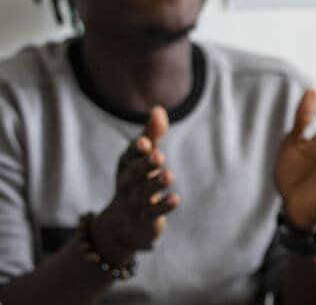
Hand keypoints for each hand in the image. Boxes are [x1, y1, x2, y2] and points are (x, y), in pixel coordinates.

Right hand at [93, 107, 179, 266]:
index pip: (129, 155)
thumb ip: (152, 134)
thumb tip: (158, 109)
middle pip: (135, 174)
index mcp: (126, 166)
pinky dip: (163, 206)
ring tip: (168, 176)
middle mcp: (128, 183)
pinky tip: (175, 199)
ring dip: (156, 184)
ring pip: (145, 193)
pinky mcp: (146, 219)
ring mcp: (136, 202)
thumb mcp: (141, 157)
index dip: (137, 149)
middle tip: (159, 156)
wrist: (122, 224)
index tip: (147, 142)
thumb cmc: (136, 180)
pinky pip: (154, 213)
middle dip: (146, 165)